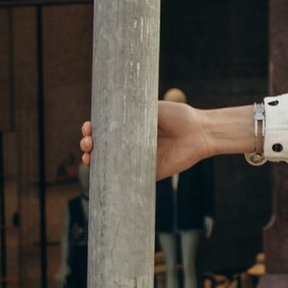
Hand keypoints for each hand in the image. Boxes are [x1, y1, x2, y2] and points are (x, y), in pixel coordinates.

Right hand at [79, 104, 214, 179]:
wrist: (199, 133)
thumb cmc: (178, 116)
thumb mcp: (153, 108)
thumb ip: (135, 110)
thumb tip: (110, 114)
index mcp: (131, 126)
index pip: (104, 129)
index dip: (92, 129)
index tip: (88, 127)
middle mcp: (131, 143)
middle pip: (102, 147)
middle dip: (88, 145)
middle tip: (88, 142)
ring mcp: (138, 159)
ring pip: (109, 164)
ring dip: (93, 162)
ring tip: (89, 156)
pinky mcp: (147, 174)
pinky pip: (126, 179)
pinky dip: (111, 179)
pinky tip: (101, 176)